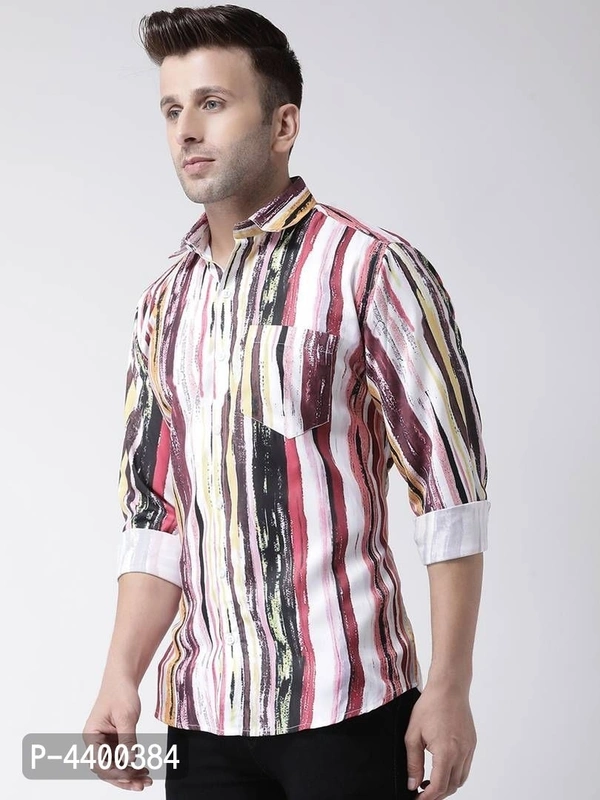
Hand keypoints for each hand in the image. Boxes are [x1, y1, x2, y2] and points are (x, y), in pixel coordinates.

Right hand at [83, 679, 151, 790]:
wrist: (123, 680)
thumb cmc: (120, 693)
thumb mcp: (126, 716)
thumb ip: (128, 739)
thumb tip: (131, 761)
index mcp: (91, 736)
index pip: (99, 763)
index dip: (115, 773)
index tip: (130, 776)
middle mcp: (96, 743)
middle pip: (107, 768)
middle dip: (124, 779)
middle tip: (141, 785)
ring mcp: (105, 743)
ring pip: (116, 766)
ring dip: (130, 774)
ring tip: (147, 781)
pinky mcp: (115, 741)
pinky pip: (122, 758)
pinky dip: (132, 765)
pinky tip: (144, 770)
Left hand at [404, 682, 475, 797]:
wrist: (449, 687)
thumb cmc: (430, 706)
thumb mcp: (413, 734)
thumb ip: (413, 762)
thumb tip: (412, 783)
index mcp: (446, 752)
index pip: (439, 786)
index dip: (428, 797)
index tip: (418, 799)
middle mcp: (461, 753)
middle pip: (452, 786)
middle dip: (438, 794)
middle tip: (423, 792)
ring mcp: (469, 749)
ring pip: (461, 779)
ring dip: (447, 785)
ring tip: (431, 782)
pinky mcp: (472, 743)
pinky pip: (466, 767)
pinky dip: (455, 774)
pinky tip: (443, 768)